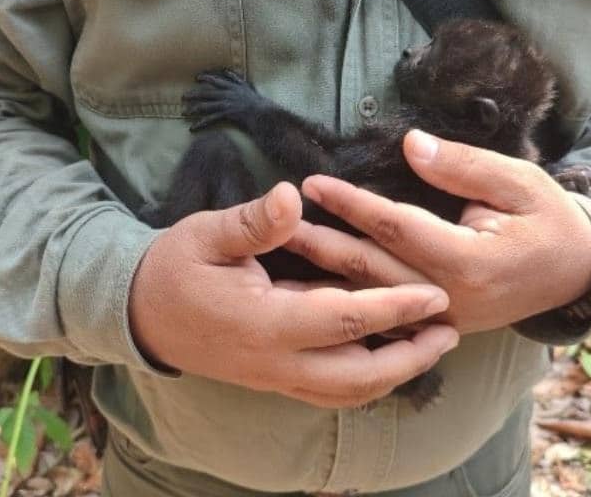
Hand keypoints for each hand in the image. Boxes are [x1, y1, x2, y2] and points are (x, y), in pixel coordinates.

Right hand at [128, 182, 459, 407]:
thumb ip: (254, 221)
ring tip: (430, 347)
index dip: (395, 307)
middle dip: (410, 357)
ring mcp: (274, 378)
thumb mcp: (206, 233)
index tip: (436, 293)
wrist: (140, 315)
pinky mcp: (272, 381)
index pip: (345, 319)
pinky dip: (365, 382)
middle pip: (358, 376)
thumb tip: (293, 196)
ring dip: (393, 374)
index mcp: (264, 323)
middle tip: (450, 330)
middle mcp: (275, 362)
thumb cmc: (174, 268)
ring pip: (347, 393)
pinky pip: (329, 393)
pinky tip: (386, 359)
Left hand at [286, 130, 590, 333]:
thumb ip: (463, 166)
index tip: (313, 182)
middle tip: (273, 222)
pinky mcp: (437, 326)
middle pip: (369, 270)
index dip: (351, 203)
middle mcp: (448, 299)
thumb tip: (411, 144)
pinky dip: (346, 299)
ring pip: (370, 297)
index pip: (395, 227)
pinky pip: (383, 315)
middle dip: (319, 243)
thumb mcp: (519, 181)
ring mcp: (441, 319)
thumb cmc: (550, 220)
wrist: (576, 274)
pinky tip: (312, 287)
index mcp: (468, 262)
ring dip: (322, 274)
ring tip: (280, 252)